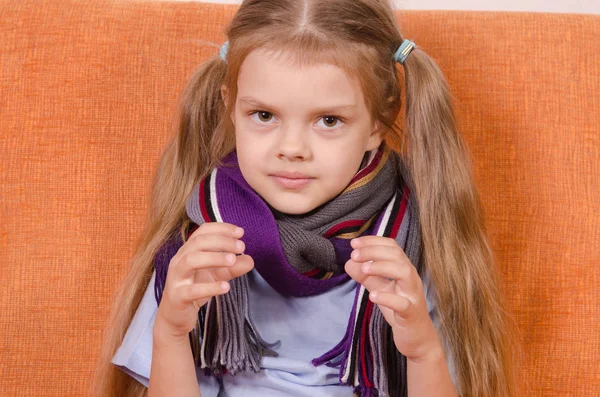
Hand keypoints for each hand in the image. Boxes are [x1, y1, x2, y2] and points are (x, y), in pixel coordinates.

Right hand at [155, 222, 253, 339]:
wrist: (175, 316)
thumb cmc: (195, 288)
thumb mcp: (217, 275)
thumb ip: (233, 267)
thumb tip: (250, 260)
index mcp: (188, 251)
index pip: (202, 232)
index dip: (221, 228)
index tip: (240, 232)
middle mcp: (179, 260)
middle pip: (198, 242)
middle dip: (221, 241)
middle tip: (241, 247)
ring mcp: (176, 278)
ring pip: (191, 260)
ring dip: (214, 258)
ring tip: (233, 261)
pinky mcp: (177, 297)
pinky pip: (192, 290)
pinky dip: (210, 287)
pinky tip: (226, 287)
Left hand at [344, 236, 440, 361]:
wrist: (417, 339)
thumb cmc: (400, 310)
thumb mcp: (380, 289)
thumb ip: (366, 276)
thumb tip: (349, 262)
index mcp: (403, 269)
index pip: (391, 247)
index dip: (372, 242)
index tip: (354, 243)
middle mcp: (410, 278)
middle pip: (397, 255)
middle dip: (374, 251)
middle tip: (354, 255)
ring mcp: (413, 295)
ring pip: (404, 273)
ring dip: (382, 267)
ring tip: (364, 269)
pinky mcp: (411, 314)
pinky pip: (403, 304)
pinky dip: (387, 298)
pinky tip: (373, 296)